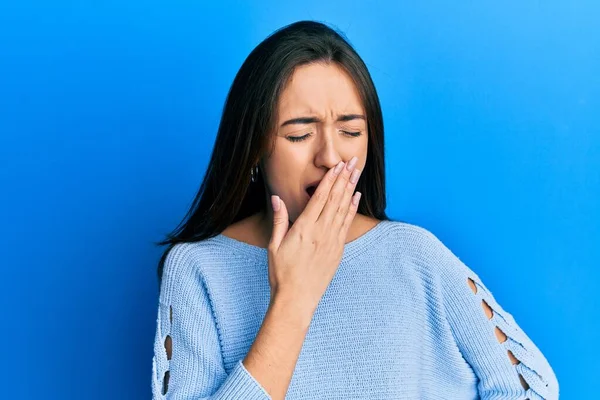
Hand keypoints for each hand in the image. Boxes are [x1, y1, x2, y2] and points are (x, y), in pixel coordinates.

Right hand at [267, 156, 362, 314]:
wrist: (297, 299)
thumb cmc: (281, 273)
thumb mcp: (274, 245)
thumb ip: (279, 220)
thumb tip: (277, 198)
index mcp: (304, 229)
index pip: (320, 198)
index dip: (330, 180)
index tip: (337, 166)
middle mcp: (321, 232)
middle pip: (336, 199)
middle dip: (344, 178)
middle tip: (352, 162)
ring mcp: (332, 241)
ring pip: (344, 209)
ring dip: (350, 189)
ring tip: (356, 173)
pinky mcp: (338, 250)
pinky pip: (347, 224)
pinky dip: (352, 209)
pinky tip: (356, 198)